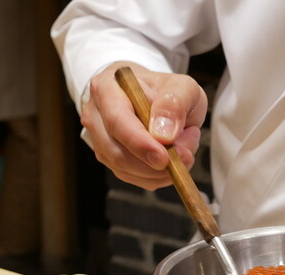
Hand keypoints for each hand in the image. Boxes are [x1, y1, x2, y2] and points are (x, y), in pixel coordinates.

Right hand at [82, 62, 207, 189]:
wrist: (157, 100)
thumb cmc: (166, 91)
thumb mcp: (182, 86)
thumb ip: (175, 104)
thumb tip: (164, 135)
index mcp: (107, 88)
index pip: (117, 121)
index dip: (140, 144)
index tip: (164, 158)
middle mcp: (97, 117)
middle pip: (118, 153)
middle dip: (155, 164)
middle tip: (187, 156)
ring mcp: (101, 142)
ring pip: (126, 170)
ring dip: (160, 171)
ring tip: (185, 150)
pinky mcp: (112, 161)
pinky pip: (135, 178)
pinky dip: (158, 176)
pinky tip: (173, 161)